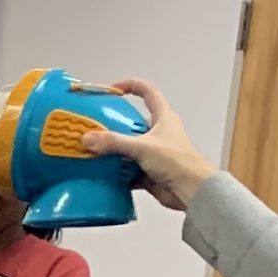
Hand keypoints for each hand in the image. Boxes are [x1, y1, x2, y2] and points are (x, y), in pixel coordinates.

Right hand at [82, 76, 214, 210]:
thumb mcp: (142, 147)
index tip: (113, 89)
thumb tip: (87, 138)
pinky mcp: (148, 171)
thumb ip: (114, 142)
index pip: (148, 92)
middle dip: (114, 124)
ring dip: (112, 150)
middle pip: (133, 122)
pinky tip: (101, 173)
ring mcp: (153, 153)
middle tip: (95, 125)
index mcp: (163, 117)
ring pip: (128, 147)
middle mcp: (158, 133)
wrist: (190, 190)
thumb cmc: (176, 161)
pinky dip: (114, 172)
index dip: (131, 86)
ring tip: (92, 150)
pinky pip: (126, 169)